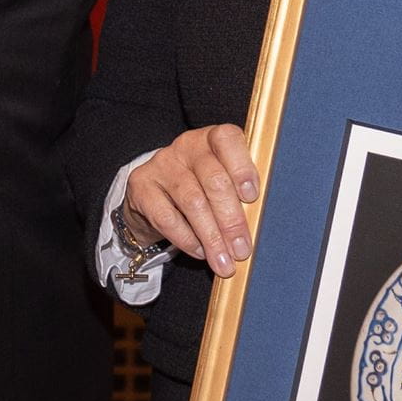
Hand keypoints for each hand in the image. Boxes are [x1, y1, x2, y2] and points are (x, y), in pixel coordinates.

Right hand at [121, 125, 258, 275]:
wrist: (155, 196)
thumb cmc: (201, 189)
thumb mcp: (223, 182)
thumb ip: (240, 193)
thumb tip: (259, 224)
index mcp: (212, 139)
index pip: (227, 139)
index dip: (242, 167)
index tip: (252, 197)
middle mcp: (187, 145)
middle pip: (214, 180)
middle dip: (231, 220)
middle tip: (242, 250)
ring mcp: (162, 164)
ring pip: (192, 202)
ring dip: (211, 237)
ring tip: (224, 261)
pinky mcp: (141, 185)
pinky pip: (167, 218)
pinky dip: (187, 240)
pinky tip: (200, 252)